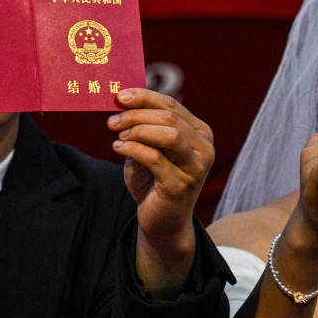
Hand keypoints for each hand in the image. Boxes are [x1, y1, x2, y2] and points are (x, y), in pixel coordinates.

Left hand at [107, 88, 213, 244]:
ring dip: (138, 130)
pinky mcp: (182, 185)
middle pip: (169, 118)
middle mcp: (205, 148)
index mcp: (199, 133)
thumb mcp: (149, 148)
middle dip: (136, 115)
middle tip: (112, 120)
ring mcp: (196, 167)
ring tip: (118, 136)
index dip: (145, 97)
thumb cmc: (154, 181)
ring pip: (169, 135)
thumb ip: (144, 126)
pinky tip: (118, 149)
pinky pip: (155, 159)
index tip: (120, 96)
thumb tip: (124, 101)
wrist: (162, 221)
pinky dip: (133, 150)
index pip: (172, 106)